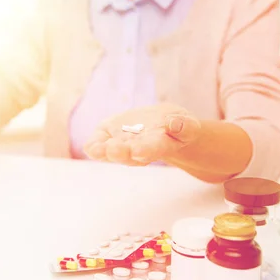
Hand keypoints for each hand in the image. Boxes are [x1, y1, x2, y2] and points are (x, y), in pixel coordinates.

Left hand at [83, 104, 201, 165]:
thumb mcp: (188, 124)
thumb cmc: (178, 127)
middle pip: (128, 155)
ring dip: (103, 152)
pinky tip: (91, 146)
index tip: (138, 151)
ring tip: (96, 150)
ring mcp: (122, 145)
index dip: (146, 150)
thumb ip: (184, 126)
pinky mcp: (109, 137)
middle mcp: (138, 150)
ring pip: (111, 152)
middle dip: (120, 152)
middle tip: (114, 150)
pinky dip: (94, 145)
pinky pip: (99, 144)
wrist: (162, 126)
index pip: (153, 149)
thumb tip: (174, 125)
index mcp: (160, 146)